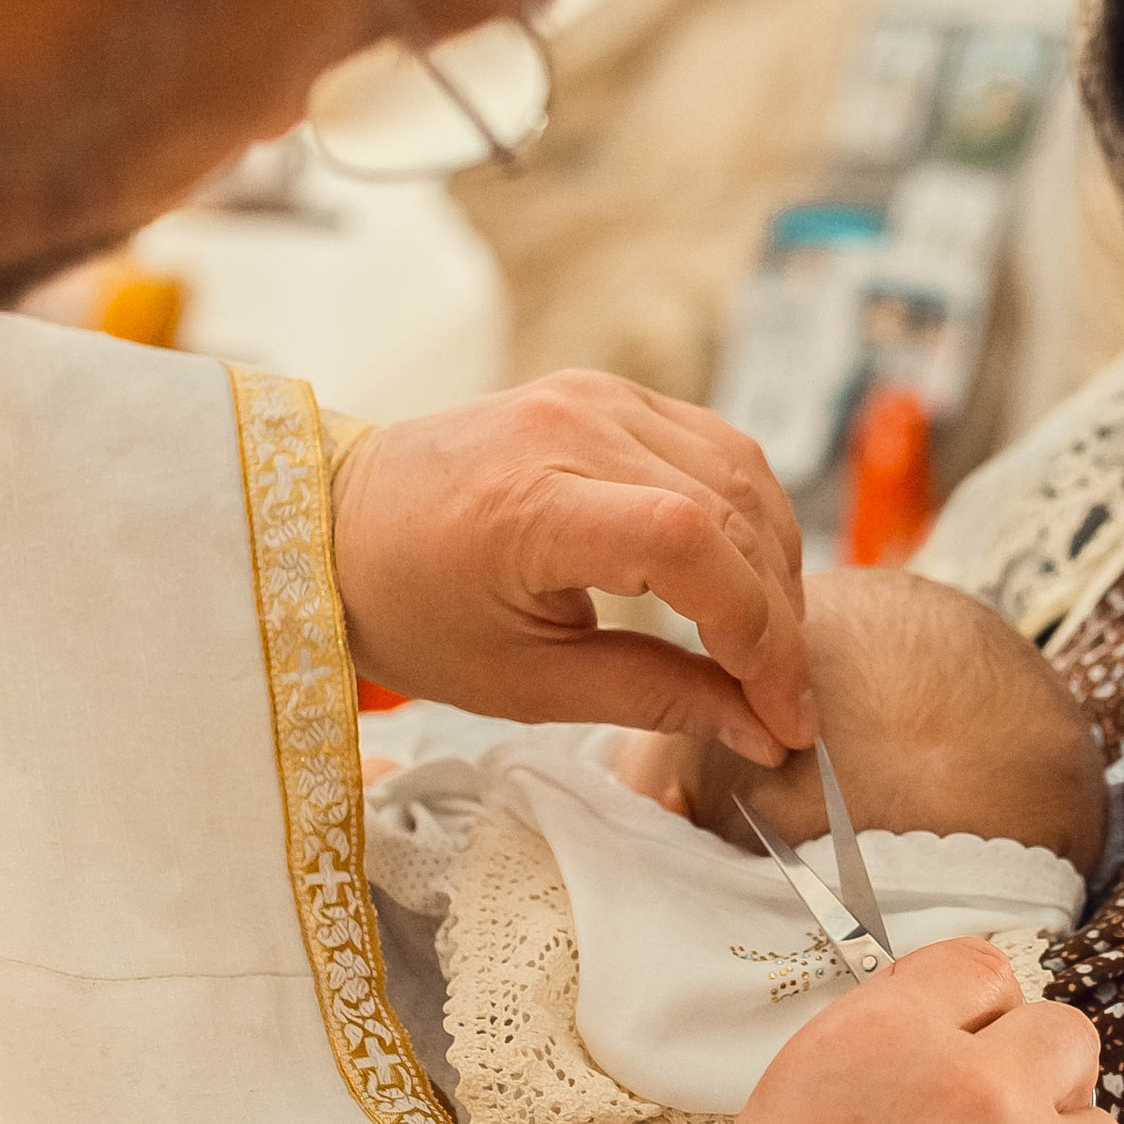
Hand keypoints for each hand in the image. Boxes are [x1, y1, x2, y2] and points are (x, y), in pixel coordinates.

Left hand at [333, 374, 814, 761]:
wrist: (339, 521)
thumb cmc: (412, 606)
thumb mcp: (525, 682)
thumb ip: (653, 697)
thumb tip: (760, 730)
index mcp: (532, 501)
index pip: (688, 545)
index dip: (757, 633)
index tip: (782, 713)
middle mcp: (572, 426)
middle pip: (729, 510)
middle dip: (777, 617)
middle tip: (784, 700)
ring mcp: (595, 397)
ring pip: (741, 473)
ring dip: (774, 565)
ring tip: (769, 647)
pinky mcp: (608, 393)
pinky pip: (714, 447)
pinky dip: (747, 516)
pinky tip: (744, 578)